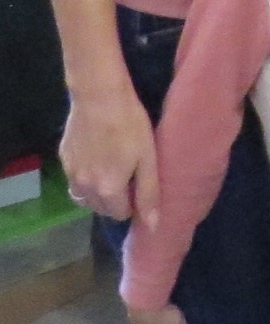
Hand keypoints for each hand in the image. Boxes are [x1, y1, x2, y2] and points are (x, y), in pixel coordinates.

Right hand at [60, 81, 159, 223]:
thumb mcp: (148, 158)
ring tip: (114, 169)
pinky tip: (98, 157)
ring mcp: (70, 174)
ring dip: (99, 192)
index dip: (133, 204)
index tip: (141, 187)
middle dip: (116, 200)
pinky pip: (75, 180)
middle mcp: (84, 188)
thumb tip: (153, 226)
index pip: (120, 214)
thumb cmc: (130, 125)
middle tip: (130, 176)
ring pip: (85, 197)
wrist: (99, 97)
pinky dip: (87, 177)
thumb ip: (149, 193)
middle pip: (101, 208)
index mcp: (108, 190)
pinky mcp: (63, 159)